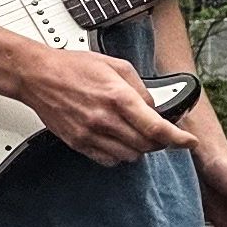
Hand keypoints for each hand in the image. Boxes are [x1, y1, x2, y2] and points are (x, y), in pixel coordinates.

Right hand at [16, 45, 200, 166]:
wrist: (37, 76)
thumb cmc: (74, 67)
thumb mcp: (118, 66)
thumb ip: (141, 89)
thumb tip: (154, 109)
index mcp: (119, 98)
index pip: (157, 128)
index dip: (178, 139)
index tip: (188, 142)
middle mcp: (105, 119)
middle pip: (146, 146)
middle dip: (160, 141)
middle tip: (160, 132)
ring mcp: (90, 134)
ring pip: (130, 156)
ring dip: (140, 148)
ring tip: (135, 133)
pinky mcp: (78, 143)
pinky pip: (108, 160)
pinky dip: (119, 154)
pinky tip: (118, 140)